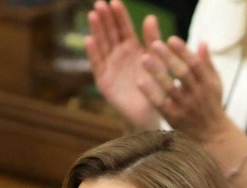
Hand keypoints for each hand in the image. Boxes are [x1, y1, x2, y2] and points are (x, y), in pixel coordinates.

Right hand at [86, 0, 164, 130]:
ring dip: (97, 30)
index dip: (119, 16)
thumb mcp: (157, 62)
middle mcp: (118, 56)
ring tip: (93, 15)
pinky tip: (90, 40)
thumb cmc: (155, 89)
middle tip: (100, 3)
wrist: (149, 116)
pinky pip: (98, 65)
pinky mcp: (104, 82)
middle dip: (105, 19)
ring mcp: (109, 68)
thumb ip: (153, 41)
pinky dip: (94, 53)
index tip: (115, 2)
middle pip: (110, 34)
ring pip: (102, 46)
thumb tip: (150, 17)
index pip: (124, 29)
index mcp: (132, 50)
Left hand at [141, 37, 231, 142]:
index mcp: (208, 84)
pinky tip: (140, 81)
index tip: (171, 39)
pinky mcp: (174, 118)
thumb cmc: (211, 104)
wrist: (212, 136)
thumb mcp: (215, 84)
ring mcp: (185, 107)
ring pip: (170, 88)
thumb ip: (207, 64)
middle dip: (169, 58)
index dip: (183, 51)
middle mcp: (197, 95)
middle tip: (154, 44)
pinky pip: (160, 104)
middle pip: (183, 74)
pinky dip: (150, 93)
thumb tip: (202, 42)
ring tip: (144, 58)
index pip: (196, 64)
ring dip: (157, 73)